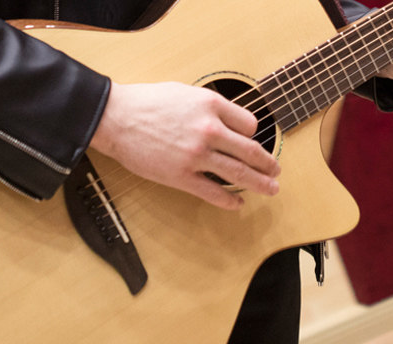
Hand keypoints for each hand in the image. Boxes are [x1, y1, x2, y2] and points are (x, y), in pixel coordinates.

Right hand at [89, 82, 280, 210]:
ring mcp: (196, 155)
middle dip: (268, 163)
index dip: (253, 134)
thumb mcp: (184, 92)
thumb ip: (208, 106)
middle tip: (276, 170)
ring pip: (239, 173)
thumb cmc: (146, 102)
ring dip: (260, 183)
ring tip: (271, 189)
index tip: (251, 142)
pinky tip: (238, 203)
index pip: (249, 124)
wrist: (116, 118)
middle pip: (251, 151)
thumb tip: (225, 120)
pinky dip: (230, 200)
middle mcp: (209, 130)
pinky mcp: (181, 176)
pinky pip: (213, 192)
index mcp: (211, 105)